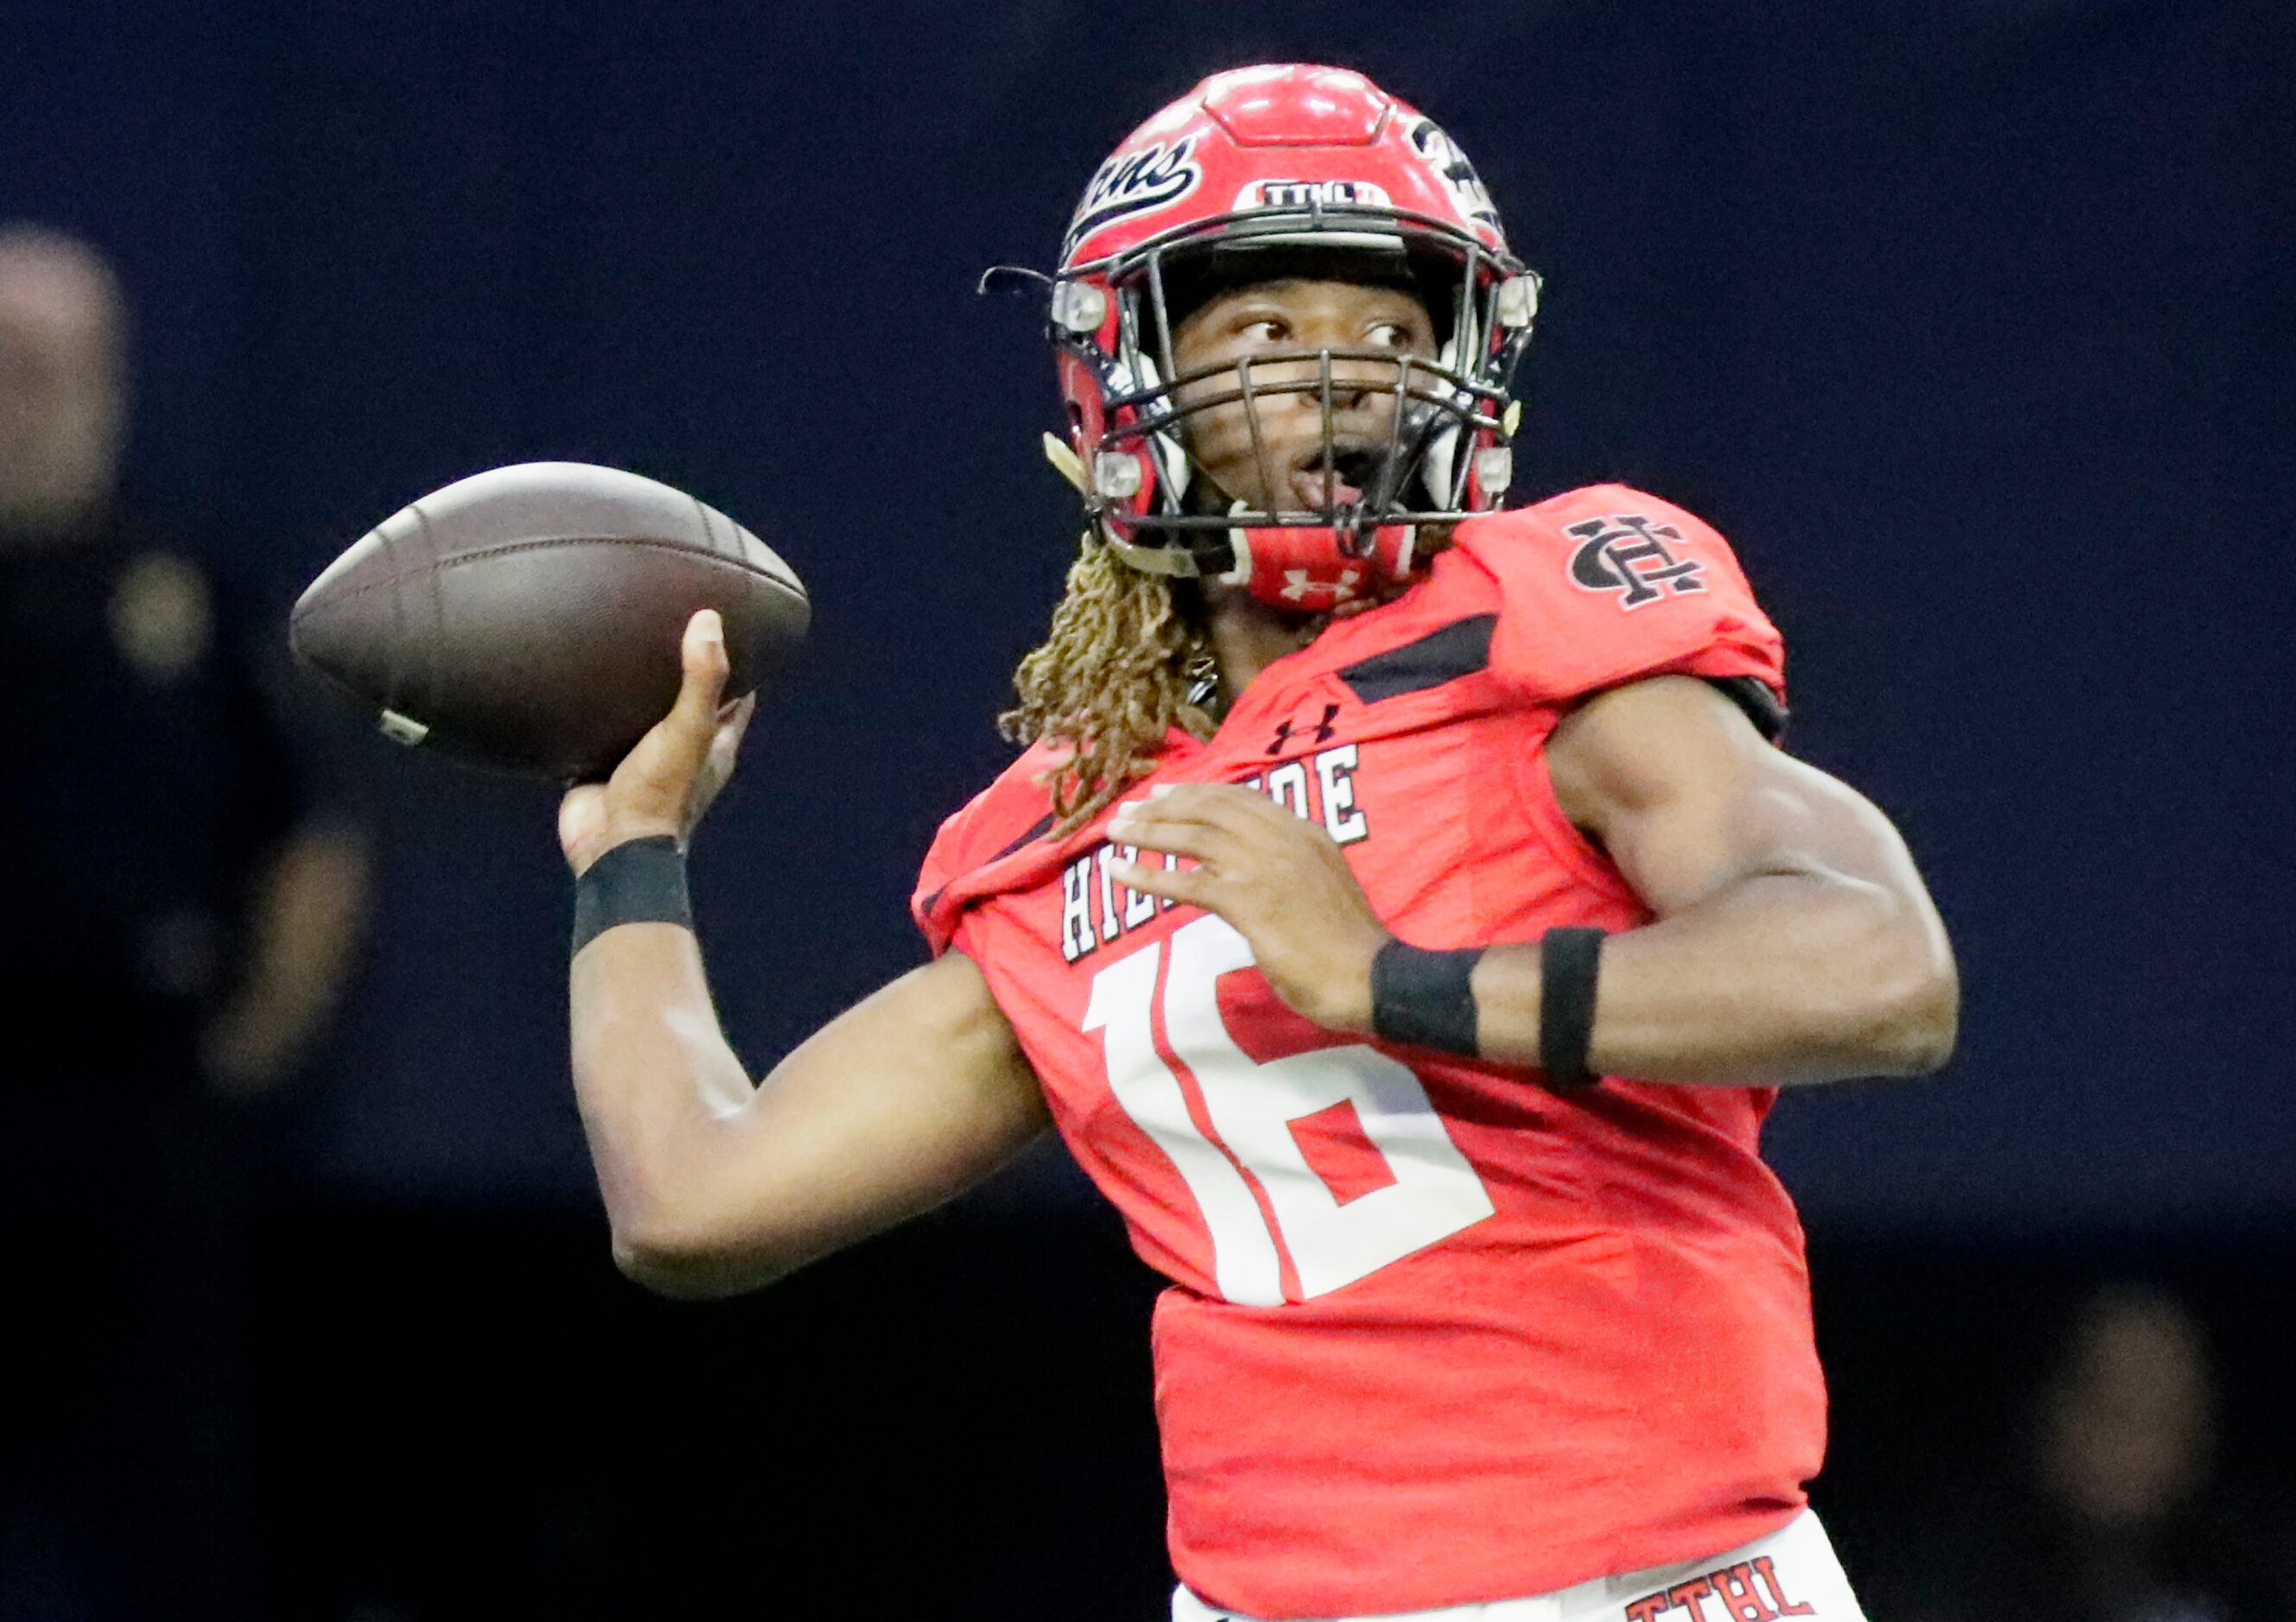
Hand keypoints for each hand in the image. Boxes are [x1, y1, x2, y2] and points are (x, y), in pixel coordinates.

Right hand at [558, 610, 755, 875]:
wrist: (608, 845)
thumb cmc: (659, 793)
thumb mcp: (688, 729)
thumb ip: (701, 679)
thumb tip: (710, 620)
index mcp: (713, 745)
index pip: (736, 699)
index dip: (739, 666)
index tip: (731, 630)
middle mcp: (681, 752)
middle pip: (688, 703)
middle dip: (682, 672)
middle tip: (670, 627)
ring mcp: (640, 761)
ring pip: (641, 717)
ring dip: (634, 691)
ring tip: (621, 645)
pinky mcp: (600, 767)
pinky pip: (597, 733)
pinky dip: (592, 713)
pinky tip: (578, 683)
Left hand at [1108, 784, 1391, 1032]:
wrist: (1370, 977)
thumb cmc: (1349, 943)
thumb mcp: (1321, 883)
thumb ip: (1289, 866)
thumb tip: (1252, 868)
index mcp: (1303, 831)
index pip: (1240, 798)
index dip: (1195, 793)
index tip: (1164, 793)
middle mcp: (1283, 838)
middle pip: (1210, 808)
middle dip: (1163, 806)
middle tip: (1129, 810)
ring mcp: (1264, 867)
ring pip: (1193, 836)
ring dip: (1147, 831)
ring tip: (1114, 832)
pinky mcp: (1248, 901)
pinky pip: (1185, 882)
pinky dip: (1146, 875)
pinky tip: (1119, 873)